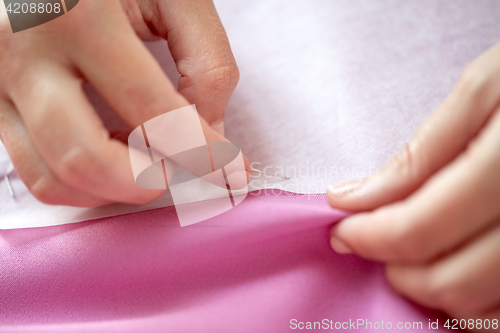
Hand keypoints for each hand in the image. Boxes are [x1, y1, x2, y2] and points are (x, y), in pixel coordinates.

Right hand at [0, 0, 244, 206]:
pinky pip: (34, 170)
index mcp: (76, 16)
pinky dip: (82, 180)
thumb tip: (211, 131)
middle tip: (175, 168)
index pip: (151, 111)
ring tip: (142, 154)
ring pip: (54, 178)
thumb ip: (206, 59)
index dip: (201, 151)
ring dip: (113, 187)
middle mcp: (24, 55)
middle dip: (146, 182)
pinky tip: (111, 149)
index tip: (233, 170)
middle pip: (87, 159)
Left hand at [327, 43, 499, 330]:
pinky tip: (449, 255)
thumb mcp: (482, 91)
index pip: (423, 228)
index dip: (370, 236)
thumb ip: (421, 152)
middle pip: (454, 280)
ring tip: (409, 247)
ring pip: (481, 302)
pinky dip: (469, 291)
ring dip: (431, 285)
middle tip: (374, 241)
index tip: (342, 229)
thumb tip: (353, 198)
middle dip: (398, 270)